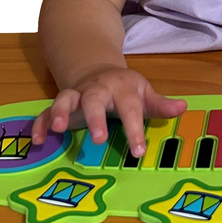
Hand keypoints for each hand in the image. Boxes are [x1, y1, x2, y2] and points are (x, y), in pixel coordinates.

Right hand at [30, 64, 185, 157]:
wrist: (98, 71)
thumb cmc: (126, 89)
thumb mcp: (145, 94)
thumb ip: (161, 104)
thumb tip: (183, 107)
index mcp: (122, 88)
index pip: (130, 108)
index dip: (135, 130)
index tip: (138, 151)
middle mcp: (97, 90)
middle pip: (94, 99)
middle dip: (95, 117)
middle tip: (99, 138)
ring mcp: (77, 95)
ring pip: (65, 99)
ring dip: (61, 113)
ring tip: (59, 130)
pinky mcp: (61, 105)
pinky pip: (47, 112)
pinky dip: (41, 123)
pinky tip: (38, 140)